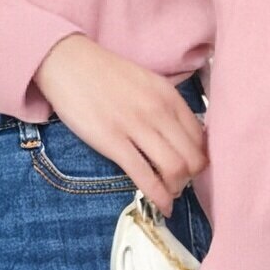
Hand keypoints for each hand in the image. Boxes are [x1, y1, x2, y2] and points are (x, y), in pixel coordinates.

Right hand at [34, 35, 207, 213]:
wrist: (69, 63)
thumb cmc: (105, 75)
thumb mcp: (146, 83)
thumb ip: (165, 106)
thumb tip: (179, 136)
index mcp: (168, 95)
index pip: (199, 136)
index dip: (200, 159)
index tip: (192, 169)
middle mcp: (158, 110)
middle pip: (192, 156)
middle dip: (191, 178)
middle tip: (182, 185)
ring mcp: (136, 126)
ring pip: (174, 168)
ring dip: (177, 189)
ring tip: (171, 195)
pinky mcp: (114, 142)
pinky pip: (145, 176)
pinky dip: (159, 196)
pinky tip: (162, 206)